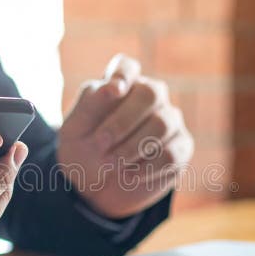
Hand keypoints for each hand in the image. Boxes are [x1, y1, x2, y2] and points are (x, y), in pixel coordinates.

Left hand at [58, 54, 193, 218]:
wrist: (94, 189)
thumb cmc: (83, 151)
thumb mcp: (74, 130)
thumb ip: (91, 105)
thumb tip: (115, 88)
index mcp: (120, 85)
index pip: (127, 67)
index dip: (123, 74)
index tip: (114, 91)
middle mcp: (149, 98)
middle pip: (151, 93)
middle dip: (123, 120)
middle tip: (100, 142)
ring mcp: (169, 121)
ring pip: (163, 124)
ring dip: (132, 146)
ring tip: (111, 162)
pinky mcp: (180, 148)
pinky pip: (170, 153)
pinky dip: (146, 167)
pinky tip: (128, 175)